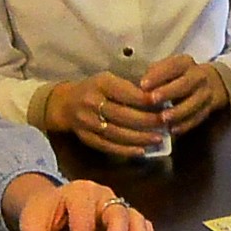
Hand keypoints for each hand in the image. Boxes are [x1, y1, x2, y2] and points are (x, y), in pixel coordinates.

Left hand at [7, 176, 151, 230]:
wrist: (50, 202)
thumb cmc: (43, 213)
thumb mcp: (32, 226)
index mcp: (78, 193)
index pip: (83, 223)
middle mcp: (102, 196)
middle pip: (118, 215)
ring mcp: (117, 205)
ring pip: (135, 218)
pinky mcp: (125, 217)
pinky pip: (143, 225)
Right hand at [47, 72, 168, 157]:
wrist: (65, 104)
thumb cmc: (94, 90)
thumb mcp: (108, 80)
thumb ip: (129, 88)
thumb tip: (157, 99)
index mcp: (101, 84)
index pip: (126, 93)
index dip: (145, 100)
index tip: (163, 104)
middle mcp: (92, 102)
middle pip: (123, 115)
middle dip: (147, 121)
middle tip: (165, 124)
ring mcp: (87, 122)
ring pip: (117, 133)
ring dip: (140, 138)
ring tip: (158, 139)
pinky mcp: (86, 138)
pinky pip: (108, 146)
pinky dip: (126, 150)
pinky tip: (142, 151)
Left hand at [139, 55, 230, 134]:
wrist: (210, 82)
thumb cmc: (178, 76)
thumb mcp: (168, 68)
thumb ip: (154, 75)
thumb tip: (139, 87)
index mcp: (185, 63)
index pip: (172, 66)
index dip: (158, 75)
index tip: (142, 85)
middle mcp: (198, 76)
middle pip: (185, 84)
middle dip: (168, 92)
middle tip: (153, 99)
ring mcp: (205, 93)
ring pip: (193, 103)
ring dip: (178, 112)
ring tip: (163, 118)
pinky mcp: (208, 109)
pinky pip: (198, 118)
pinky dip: (185, 124)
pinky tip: (173, 130)